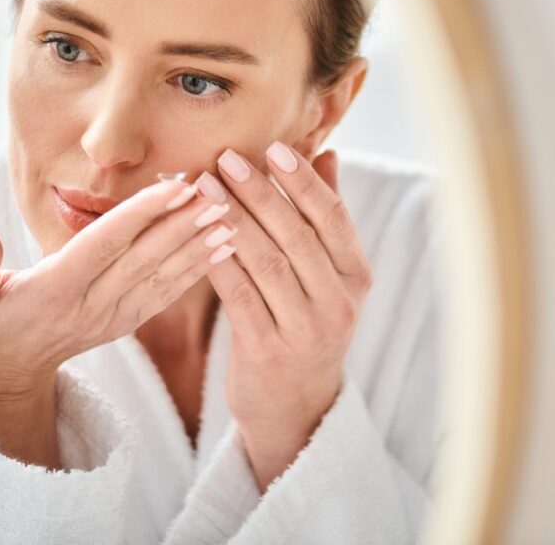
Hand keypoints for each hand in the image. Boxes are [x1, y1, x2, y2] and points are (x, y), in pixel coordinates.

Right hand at [0, 178, 235, 400]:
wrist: (5, 371)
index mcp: (57, 290)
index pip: (106, 246)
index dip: (141, 216)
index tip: (175, 188)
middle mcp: (93, 305)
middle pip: (145, 259)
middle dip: (184, 226)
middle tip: (218, 195)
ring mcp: (114, 317)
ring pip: (163, 276)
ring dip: (199, 246)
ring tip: (232, 216)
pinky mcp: (128, 321)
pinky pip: (167, 293)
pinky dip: (196, 269)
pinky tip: (223, 247)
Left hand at [196, 142, 373, 489]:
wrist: (297, 406)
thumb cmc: (307, 324)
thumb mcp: (328, 276)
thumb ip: (325, 217)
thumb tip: (327, 154)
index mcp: (355, 277)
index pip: (333, 219)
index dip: (305, 182)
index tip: (275, 148)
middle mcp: (338, 303)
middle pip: (297, 236)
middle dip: (261, 193)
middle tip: (228, 157)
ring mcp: (305, 330)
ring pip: (266, 263)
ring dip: (234, 219)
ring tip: (206, 185)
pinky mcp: (268, 352)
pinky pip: (239, 296)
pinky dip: (219, 260)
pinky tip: (198, 232)